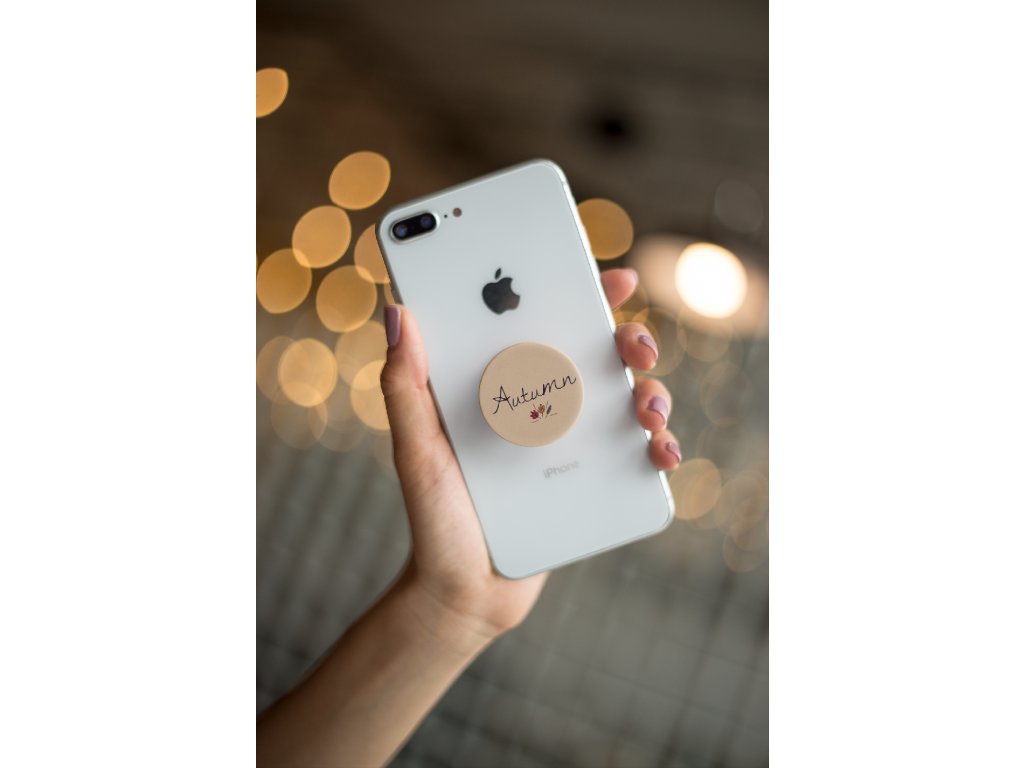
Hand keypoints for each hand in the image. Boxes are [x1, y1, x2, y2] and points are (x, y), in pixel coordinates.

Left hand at [379, 267, 679, 648]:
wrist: (464, 593)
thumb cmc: (435, 516)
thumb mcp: (416, 449)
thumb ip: (404, 386)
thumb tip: (398, 312)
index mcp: (505, 385)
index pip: (545, 323)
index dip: (580, 292)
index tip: (610, 276)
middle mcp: (547, 406)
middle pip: (600, 357)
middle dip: (630, 340)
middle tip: (633, 345)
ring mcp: (577, 446)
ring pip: (630, 401)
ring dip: (653, 392)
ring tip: (644, 407)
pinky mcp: (598, 485)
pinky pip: (639, 458)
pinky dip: (660, 447)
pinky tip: (658, 451)